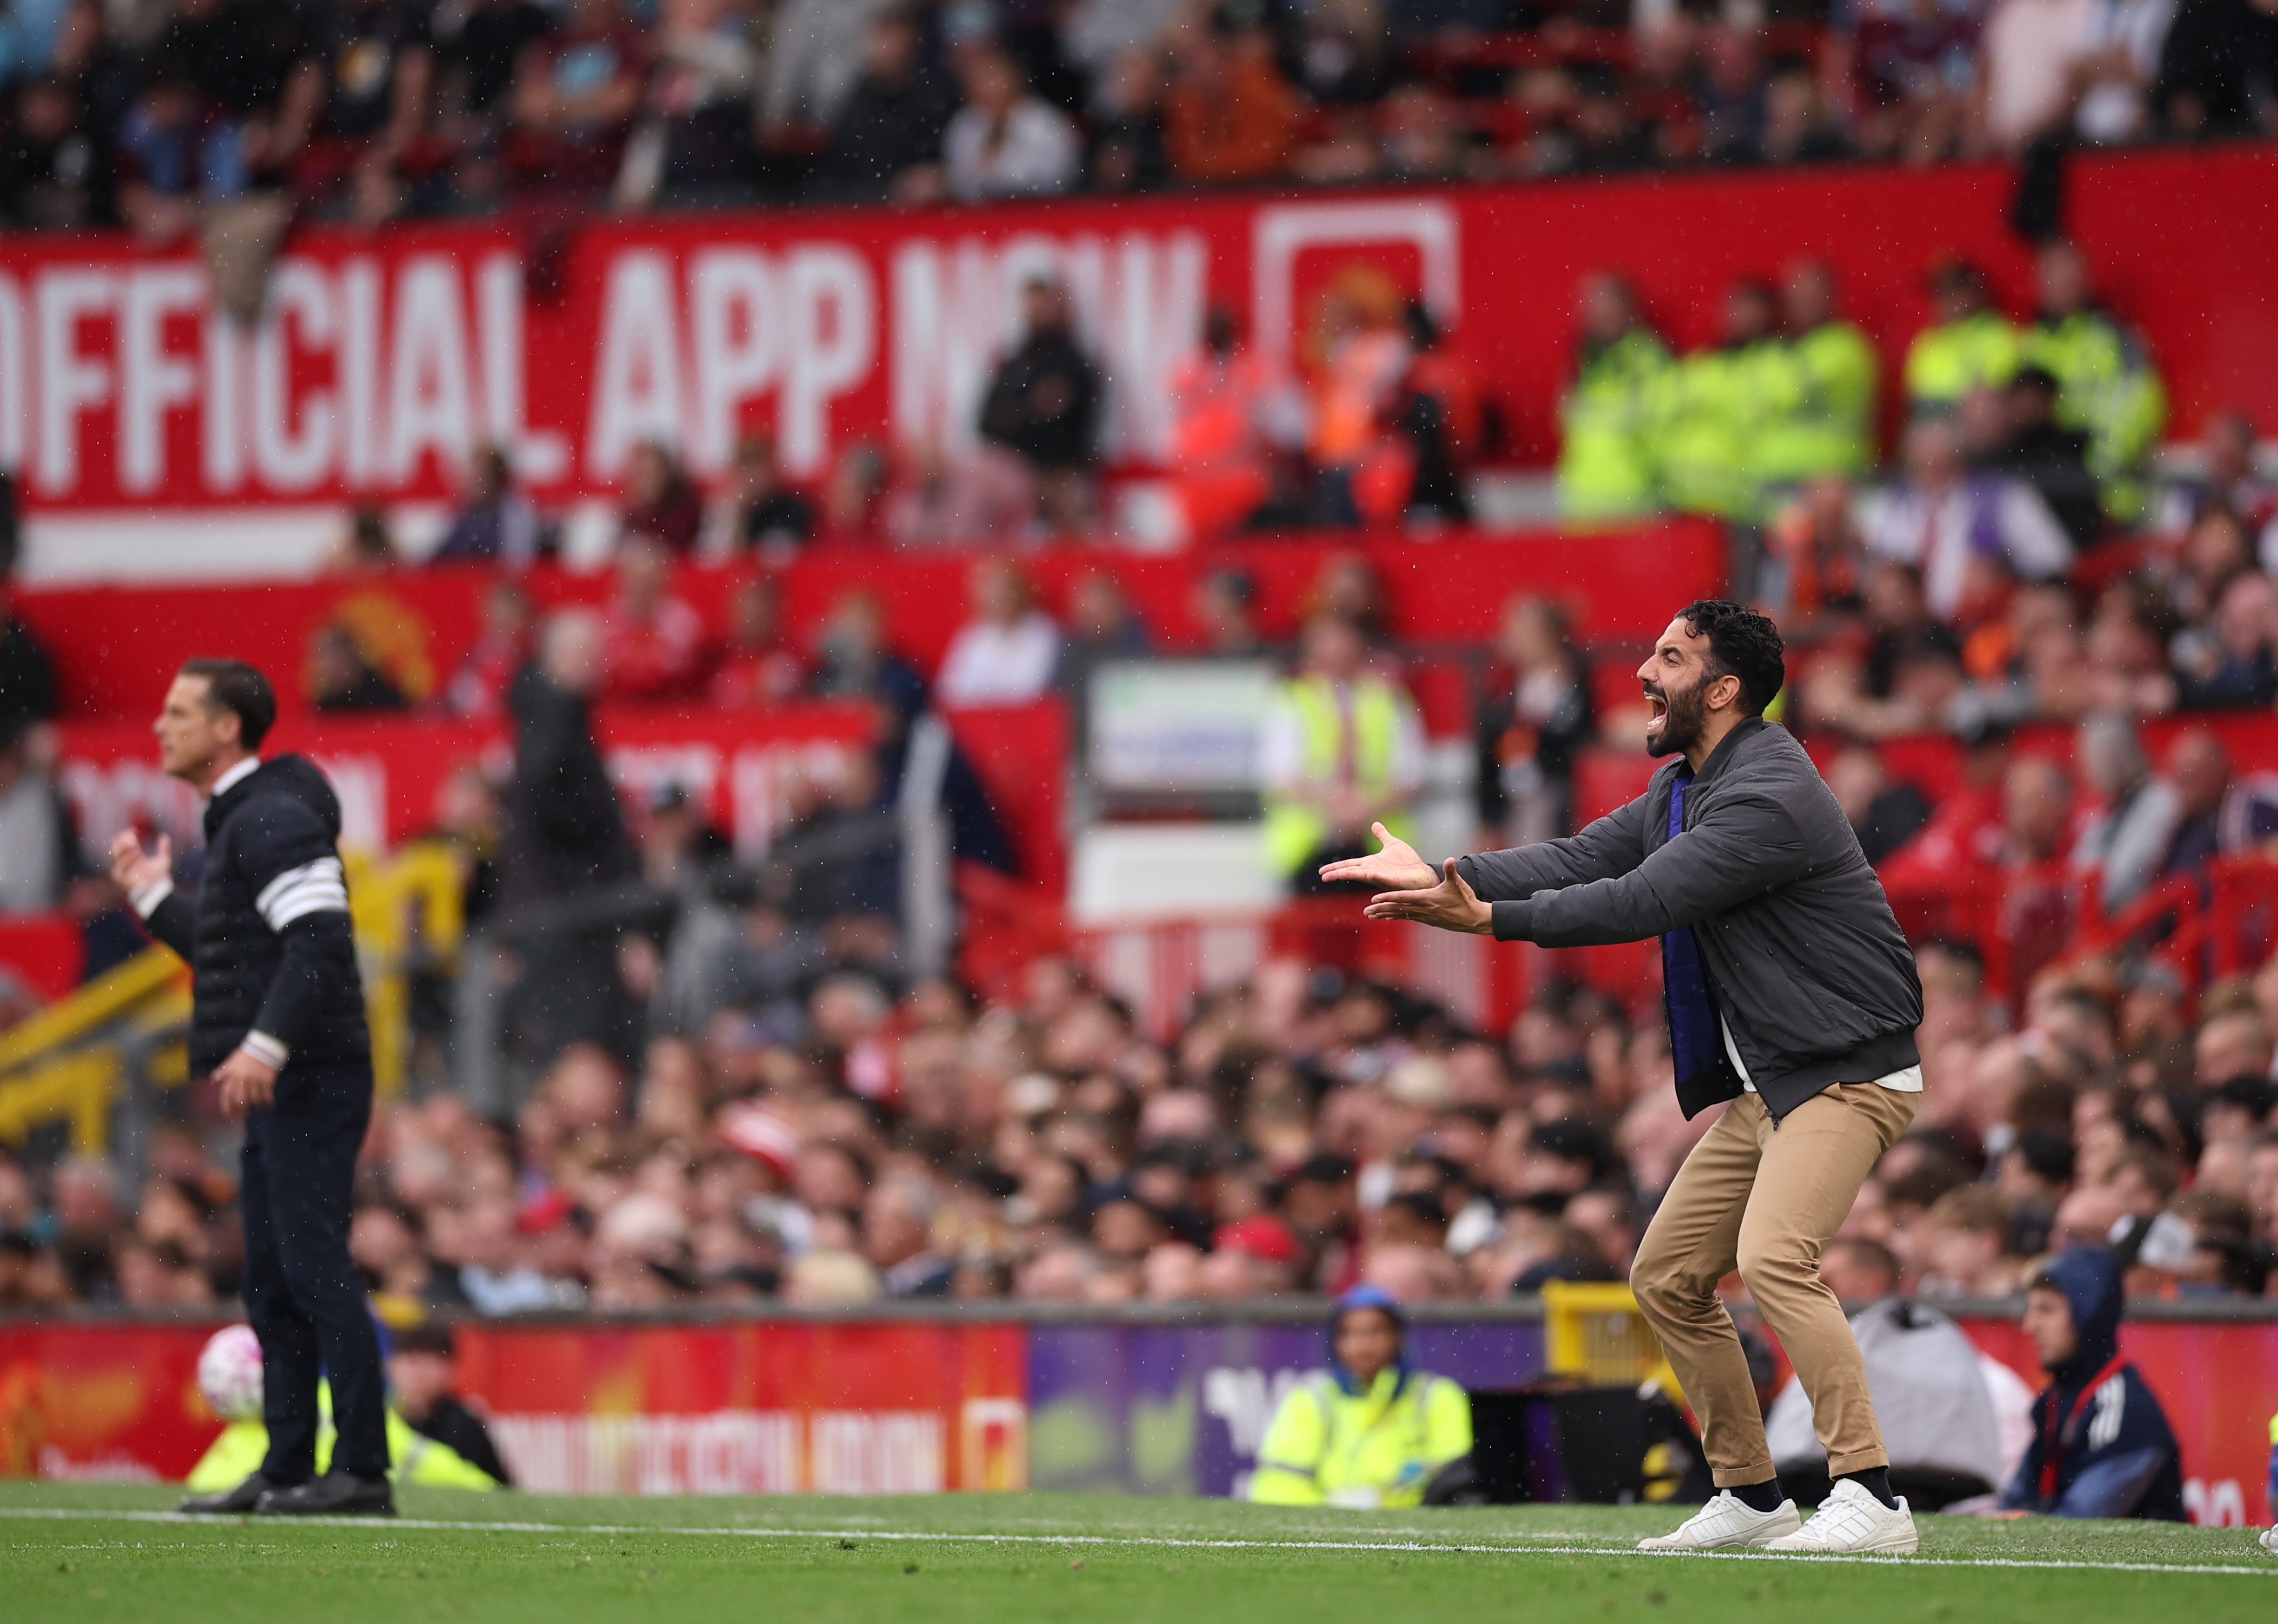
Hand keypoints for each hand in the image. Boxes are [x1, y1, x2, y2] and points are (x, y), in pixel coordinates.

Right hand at [109, 830, 171, 895]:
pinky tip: (136, 853)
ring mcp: (119, 869)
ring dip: (124, 848)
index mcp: (129, 856)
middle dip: (121, 839)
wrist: (156, 891)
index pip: (120, 842)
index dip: (124, 834)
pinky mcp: (119, 877)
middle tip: (132, 836)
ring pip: (115, 855)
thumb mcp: (163, 860)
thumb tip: (165, 836)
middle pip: (114, 846)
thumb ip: (163, 849)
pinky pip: (120, 866)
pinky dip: (128, 858)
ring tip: (134, 842)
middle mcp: (122, 862)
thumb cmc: (158, 877)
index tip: (134, 830)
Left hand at [214, 1047, 278, 1117]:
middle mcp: (243, 1079)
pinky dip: (268, 1101)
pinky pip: (267, 1095)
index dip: (227, 1106)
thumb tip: (215, 1077)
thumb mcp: (232, 1060)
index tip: (229, 1115)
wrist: (265, 1045)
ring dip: (257, 1105)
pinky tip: (269, 1104)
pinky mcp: (268, 1080)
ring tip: (258, 1107)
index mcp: (233, 1075)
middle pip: (241, 1100)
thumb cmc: (247, 1053)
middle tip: (245, 1114)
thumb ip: (224, 1070)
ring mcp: (256, 1080)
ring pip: (255, 1099)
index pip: (227, 1094)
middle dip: (242, 1110)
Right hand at [1316, 823, 1435, 891]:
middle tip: (1323, 876)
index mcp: (1371, 863)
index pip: (1349, 864)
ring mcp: (1382, 877)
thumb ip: (1382, 835)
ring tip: (1339, 874)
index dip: (1336, 867)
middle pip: (1351, 871)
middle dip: (1337, 873)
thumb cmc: (1408, 863)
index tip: (1322, 871)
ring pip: (1362, 876)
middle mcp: (1373, 871)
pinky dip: (1375, 877)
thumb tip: (1374, 824)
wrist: (1423, 873)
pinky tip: (1368, 874)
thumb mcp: (1393, 844)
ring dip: (1351, 875)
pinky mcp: (1392, 881)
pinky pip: (1382, 879)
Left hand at [1362, 858, 1492, 935]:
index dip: (1388, 898)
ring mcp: (1424, 916)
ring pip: (1400, 914)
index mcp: (1426, 898)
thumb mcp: (1458, 884)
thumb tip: (1450, 859)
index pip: (1403, 898)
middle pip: (1397, 908)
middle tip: (1366, 912)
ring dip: (1385, 915)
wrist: (1473, 919)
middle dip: (1381, 910)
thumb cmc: (1466, 900)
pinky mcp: (1427, 920)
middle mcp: (1422, 909)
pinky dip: (1397, 916)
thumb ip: (1451, 871)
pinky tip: (1388, 918)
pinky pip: (1408, 917)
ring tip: (1371, 916)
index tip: (1374, 899)